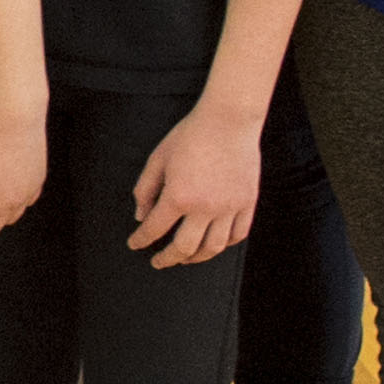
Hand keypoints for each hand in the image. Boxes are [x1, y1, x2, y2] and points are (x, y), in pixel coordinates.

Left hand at [126, 100, 262, 266]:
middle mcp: (205, 207)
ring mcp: (229, 207)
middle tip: (159, 262)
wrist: (228, 121)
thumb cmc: (190, 136)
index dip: (142, 240)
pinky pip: (238, 234)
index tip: (135, 245)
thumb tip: (141, 217)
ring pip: (213, 247)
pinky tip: (214, 244)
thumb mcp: (158, 159)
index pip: (155, 229)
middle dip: (168, 259)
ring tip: (186, 258)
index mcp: (179, 196)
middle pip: (184, 247)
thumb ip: (146, 189)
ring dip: (196, 257)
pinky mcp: (247, 202)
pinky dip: (224, 244)